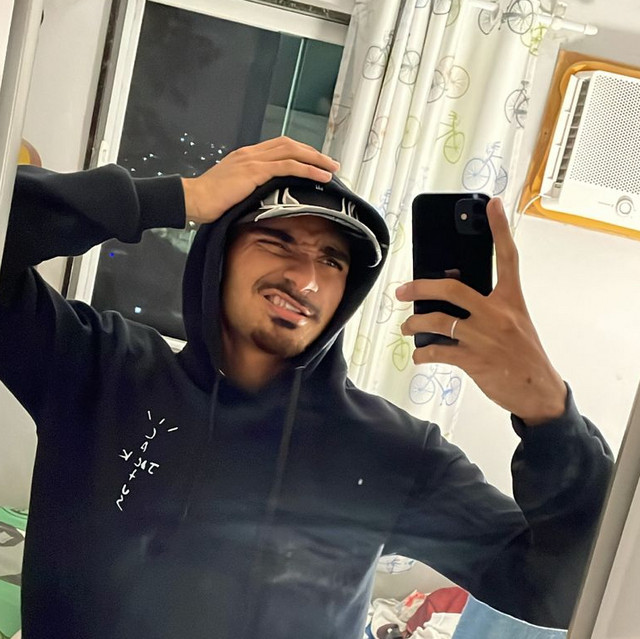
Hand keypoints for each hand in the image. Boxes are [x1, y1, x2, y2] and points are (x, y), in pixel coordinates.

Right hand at [181, 136, 339, 223]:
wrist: (193, 200)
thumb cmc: (209, 202)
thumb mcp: (234, 192)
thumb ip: (250, 189)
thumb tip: (266, 200)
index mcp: (246, 157)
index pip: (280, 148)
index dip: (301, 153)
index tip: (315, 162)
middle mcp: (251, 153)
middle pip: (290, 145)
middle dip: (313, 153)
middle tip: (331, 164)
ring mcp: (253, 160)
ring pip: (293, 152)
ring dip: (316, 159)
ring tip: (332, 169)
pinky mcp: (255, 171)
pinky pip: (288, 166)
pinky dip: (308, 169)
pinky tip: (321, 176)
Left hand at [396, 198, 566, 425]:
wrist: (539, 392)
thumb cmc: (523, 354)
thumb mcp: (515, 323)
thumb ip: (489, 306)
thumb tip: (452, 293)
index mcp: (512, 300)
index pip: (507, 258)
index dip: (500, 229)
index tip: (492, 204)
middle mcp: (498, 314)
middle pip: (453, 290)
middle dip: (421, 287)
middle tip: (401, 290)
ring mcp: (485, 338)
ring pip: (438, 322)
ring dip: (415, 324)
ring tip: (407, 327)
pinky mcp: (475, 360)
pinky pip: (439, 351)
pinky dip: (423, 353)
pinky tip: (419, 355)